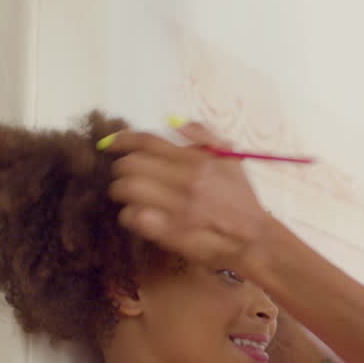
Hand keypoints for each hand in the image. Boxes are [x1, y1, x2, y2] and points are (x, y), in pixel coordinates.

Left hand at [103, 122, 273, 267]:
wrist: (253, 239)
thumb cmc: (240, 198)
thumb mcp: (230, 159)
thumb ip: (205, 136)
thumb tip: (176, 123)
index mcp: (197, 160)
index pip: (148, 142)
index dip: (122, 139)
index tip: (109, 143)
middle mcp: (186, 181)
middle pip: (131, 165)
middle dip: (120, 170)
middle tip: (123, 176)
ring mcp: (178, 208)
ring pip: (127, 191)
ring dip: (122, 193)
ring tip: (129, 197)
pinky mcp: (172, 233)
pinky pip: (134, 218)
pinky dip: (130, 215)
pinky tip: (138, 216)